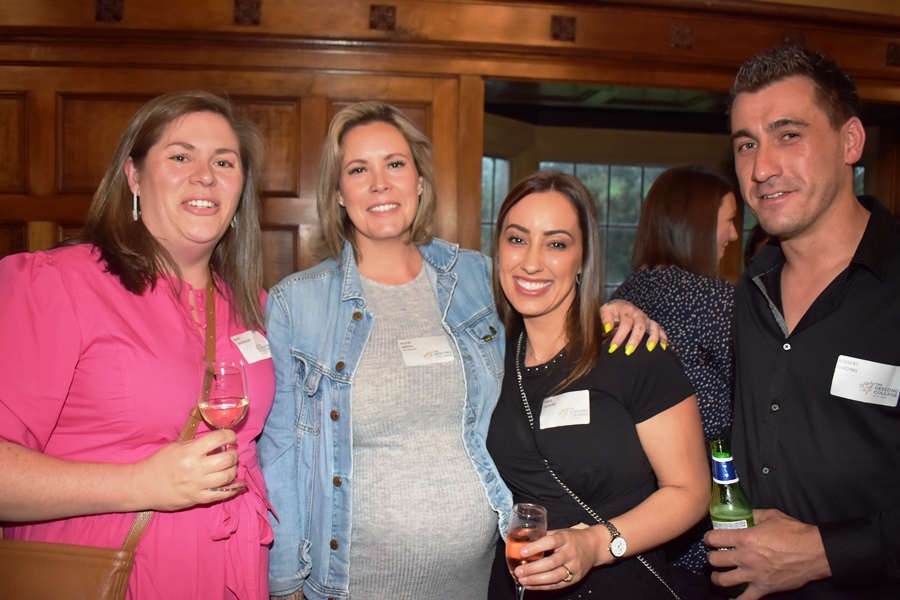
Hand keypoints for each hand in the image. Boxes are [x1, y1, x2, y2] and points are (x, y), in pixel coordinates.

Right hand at [132, 429, 240, 510]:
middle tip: (230, 453)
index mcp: (190, 452)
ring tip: (229, 467)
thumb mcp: (176, 447)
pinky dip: (232, 489)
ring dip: (233, 470)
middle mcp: (196, 468)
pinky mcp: (197, 499)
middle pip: (227, 459)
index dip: (230, 436)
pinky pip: (222, 495)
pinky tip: (235, 484)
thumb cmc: (158, 463)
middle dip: (233, 454)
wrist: (142, 485)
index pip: (218, 439)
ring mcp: (197, 485)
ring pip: (228, 477)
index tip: (231, 437)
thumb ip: (196, 444)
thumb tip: (217, 441)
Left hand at [514, 527, 604, 589]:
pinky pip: (558, 585)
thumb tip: (521, 538)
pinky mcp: (576, 578)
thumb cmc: (572, 538)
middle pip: (551, 563)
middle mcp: (571, 553)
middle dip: (533, 568)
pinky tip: (531, 585)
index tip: (522, 552)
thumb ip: (543, 536)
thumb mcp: (560, 532)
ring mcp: (575, 567)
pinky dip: (543, 587)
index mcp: (565, 538)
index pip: (550, 542)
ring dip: (536, 580)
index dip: (535, 547)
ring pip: (554, 576)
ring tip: (522, 580)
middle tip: (518, 571)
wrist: (594, 547)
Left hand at [601, 300, 666, 353]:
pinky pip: (660, 330)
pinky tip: (662, 348)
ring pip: (653, 327)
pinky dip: (663, 338)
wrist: (619, 306)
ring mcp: (646, 318)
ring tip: (649, 349)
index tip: (613, 348)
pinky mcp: (651, 324)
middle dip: (635, 339)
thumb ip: (605, 318)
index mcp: (626, 309)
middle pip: (640, 326)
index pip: (625, 323)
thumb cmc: (611, 311)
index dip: (619, 336)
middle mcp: (638, 313)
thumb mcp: (604, 310)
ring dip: (653, 338)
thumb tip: (608, 328)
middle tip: (628, 352)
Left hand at [704, 509, 831, 598]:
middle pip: (715, 560)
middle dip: (711, 557)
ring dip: (717, 577)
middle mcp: (745, 557)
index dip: (709, 538)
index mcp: (744, 538)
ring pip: (723, 580)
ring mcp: (753, 575)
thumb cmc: (793, 532)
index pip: (714, 538)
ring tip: (717, 576)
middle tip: (715, 556)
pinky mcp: (763, 588)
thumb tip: (744, 514)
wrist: (814, 552)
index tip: (710, 540)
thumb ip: (754, 515)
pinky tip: (730, 599)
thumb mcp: (771, 515)